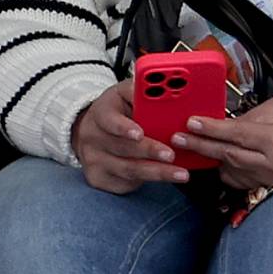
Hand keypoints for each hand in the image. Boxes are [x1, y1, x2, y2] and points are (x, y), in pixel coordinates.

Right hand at [71, 81, 188, 193]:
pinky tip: (165, 179)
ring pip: (128, 169)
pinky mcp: (99, 179)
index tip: (139, 134)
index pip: (109, 120)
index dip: (124, 128)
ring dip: (157, 172)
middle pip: (122, 148)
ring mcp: (94, 161)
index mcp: (100, 113)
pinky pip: (125, 183)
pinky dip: (148, 182)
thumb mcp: (125, 94)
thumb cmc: (118, 111)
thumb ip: (142, 91)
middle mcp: (92, 138)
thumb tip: (168, 90)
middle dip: (149, 152)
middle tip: (171, 155)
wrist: (92, 133)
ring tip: (180, 173)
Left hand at [170, 98, 272, 189]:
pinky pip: (235, 179)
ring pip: (228, 169)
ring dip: (211, 156)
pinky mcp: (264, 187)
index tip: (192, 124)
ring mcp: (269, 180)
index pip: (238, 135)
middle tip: (179, 138)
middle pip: (228, 155)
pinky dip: (225, 167)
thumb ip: (251, 116)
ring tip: (196, 144)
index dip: (212, 130)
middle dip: (201, 145)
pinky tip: (220, 156)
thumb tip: (224, 123)